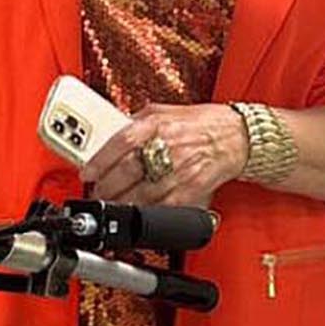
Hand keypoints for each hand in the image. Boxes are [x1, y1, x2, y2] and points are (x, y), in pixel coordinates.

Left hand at [83, 104, 249, 207]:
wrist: (237, 136)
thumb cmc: (201, 123)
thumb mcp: (165, 111)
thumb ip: (137, 123)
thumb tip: (111, 135)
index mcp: (158, 124)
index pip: (121, 142)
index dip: (100, 161)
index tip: (87, 172)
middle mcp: (168, 146)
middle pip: (128, 171)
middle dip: (105, 186)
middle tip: (96, 192)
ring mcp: (180, 170)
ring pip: (142, 193)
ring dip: (121, 203)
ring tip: (110, 205)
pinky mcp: (191, 189)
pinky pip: (163, 206)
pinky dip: (145, 213)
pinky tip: (134, 213)